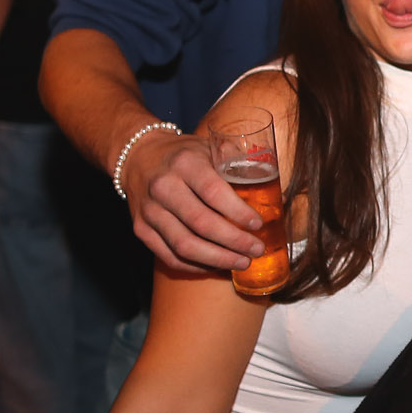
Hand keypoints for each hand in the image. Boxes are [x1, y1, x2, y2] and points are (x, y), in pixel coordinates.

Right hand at [121, 128, 265, 272]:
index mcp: (184, 163)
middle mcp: (163, 186)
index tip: (258, 225)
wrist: (138, 157)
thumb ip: (237, 162)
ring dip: (217, 259)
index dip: (238, 212)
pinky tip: (217, 265)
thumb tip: (273, 186)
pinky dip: (196, 266)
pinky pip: (170, 256)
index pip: (214, 192)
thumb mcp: (210, 146)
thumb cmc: (185, 155)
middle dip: (234, 241)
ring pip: (184, 245)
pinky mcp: (141, 229)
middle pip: (201, 223)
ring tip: (242, 262)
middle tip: (256, 249)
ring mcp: (149, 211)